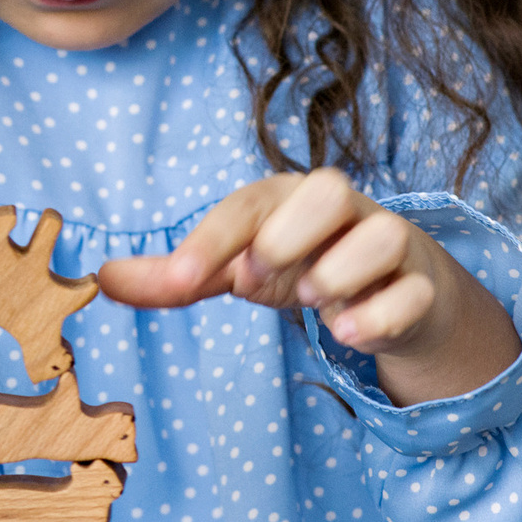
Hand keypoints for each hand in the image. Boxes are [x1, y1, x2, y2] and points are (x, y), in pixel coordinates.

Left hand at [96, 168, 519, 405]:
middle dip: (289, 235)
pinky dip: (382, 315)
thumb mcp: (235, 270)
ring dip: (338, 275)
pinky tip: (349, 332)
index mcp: (287, 199)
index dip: (211, 239)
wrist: (387, 289)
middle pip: (328, 188)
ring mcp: (389, 246)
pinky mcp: (423, 288)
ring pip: (382, 237)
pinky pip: (415, 294)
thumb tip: (99, 278)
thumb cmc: (299, 265)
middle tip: (259, 280)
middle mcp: (342, 212)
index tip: (180, 281)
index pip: (248, 203)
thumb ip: (174, 277)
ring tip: (312, 305)